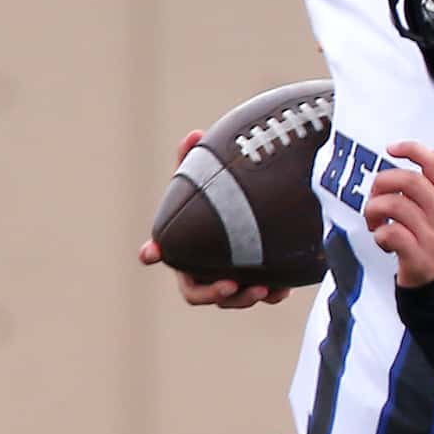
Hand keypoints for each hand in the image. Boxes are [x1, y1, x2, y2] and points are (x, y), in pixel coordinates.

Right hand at [139, 128, 292, 309]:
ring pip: (230, 300)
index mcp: (183, 246)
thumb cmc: (221, 197)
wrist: (257, 213)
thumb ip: (196, 159)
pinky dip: (271, 294)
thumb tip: (195, 134)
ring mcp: (227, 281)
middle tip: (229, 284)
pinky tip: (282, 287)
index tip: (151, 253)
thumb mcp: (209, 178)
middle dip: (212, 293)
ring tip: (263, 288)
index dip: (153, 252)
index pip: (161, 252)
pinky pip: (260, 296)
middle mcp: (200, 269)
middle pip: (196, 293)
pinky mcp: (253, 284)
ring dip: (243, 299)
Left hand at [363, 140, 433, 288]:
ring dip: (375, 210)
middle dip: (383, 182)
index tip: (391, 148)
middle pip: (410, 181)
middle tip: (374, 196)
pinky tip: (382, 240)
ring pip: (396, 206)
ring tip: (374, 221)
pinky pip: (391, 234)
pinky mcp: (419, 257)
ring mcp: (432, 238)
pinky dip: (379, 235)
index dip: (411, 149)